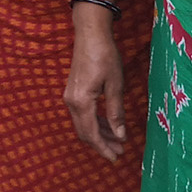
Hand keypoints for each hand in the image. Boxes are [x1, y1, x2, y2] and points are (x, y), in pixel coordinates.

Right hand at [65, 22, 128, 160]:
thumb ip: (116, 111)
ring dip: (99, 134)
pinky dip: (95, 122)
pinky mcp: (73, 91)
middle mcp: (71, 102)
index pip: (91, 134)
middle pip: (84, 132)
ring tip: (118, 140)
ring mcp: (70, 97)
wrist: (90, 34)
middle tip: (119, 152)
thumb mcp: (115, 85)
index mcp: (82, 102)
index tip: (116, 158)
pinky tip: (108, 124)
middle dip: (102, 144)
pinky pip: (82, 114)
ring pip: (83, 124)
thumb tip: (120, 135)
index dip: (103, 148)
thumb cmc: (105, 56)